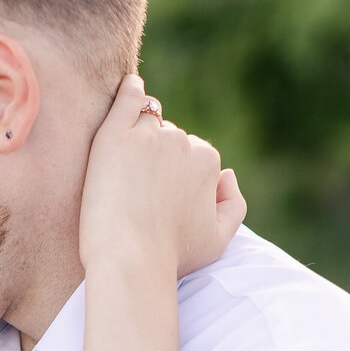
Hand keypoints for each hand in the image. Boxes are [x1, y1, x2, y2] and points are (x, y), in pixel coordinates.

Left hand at [79, 74, 245, 279]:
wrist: (129, 262)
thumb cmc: (171, 258)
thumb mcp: (219, 241)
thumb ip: (234, 204)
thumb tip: (227, 174)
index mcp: (209, 162)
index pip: (191, 157)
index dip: (171, 179)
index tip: (154, 201)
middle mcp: (183, 142)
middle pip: (169, 140)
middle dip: (155, 160)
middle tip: (134, 196)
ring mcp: (149, 136)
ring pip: (147, 124)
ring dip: (138, 139)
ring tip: (121, 172)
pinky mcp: (115, 135)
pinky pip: (127, 99)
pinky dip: (129, 92)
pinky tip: (129, 88)